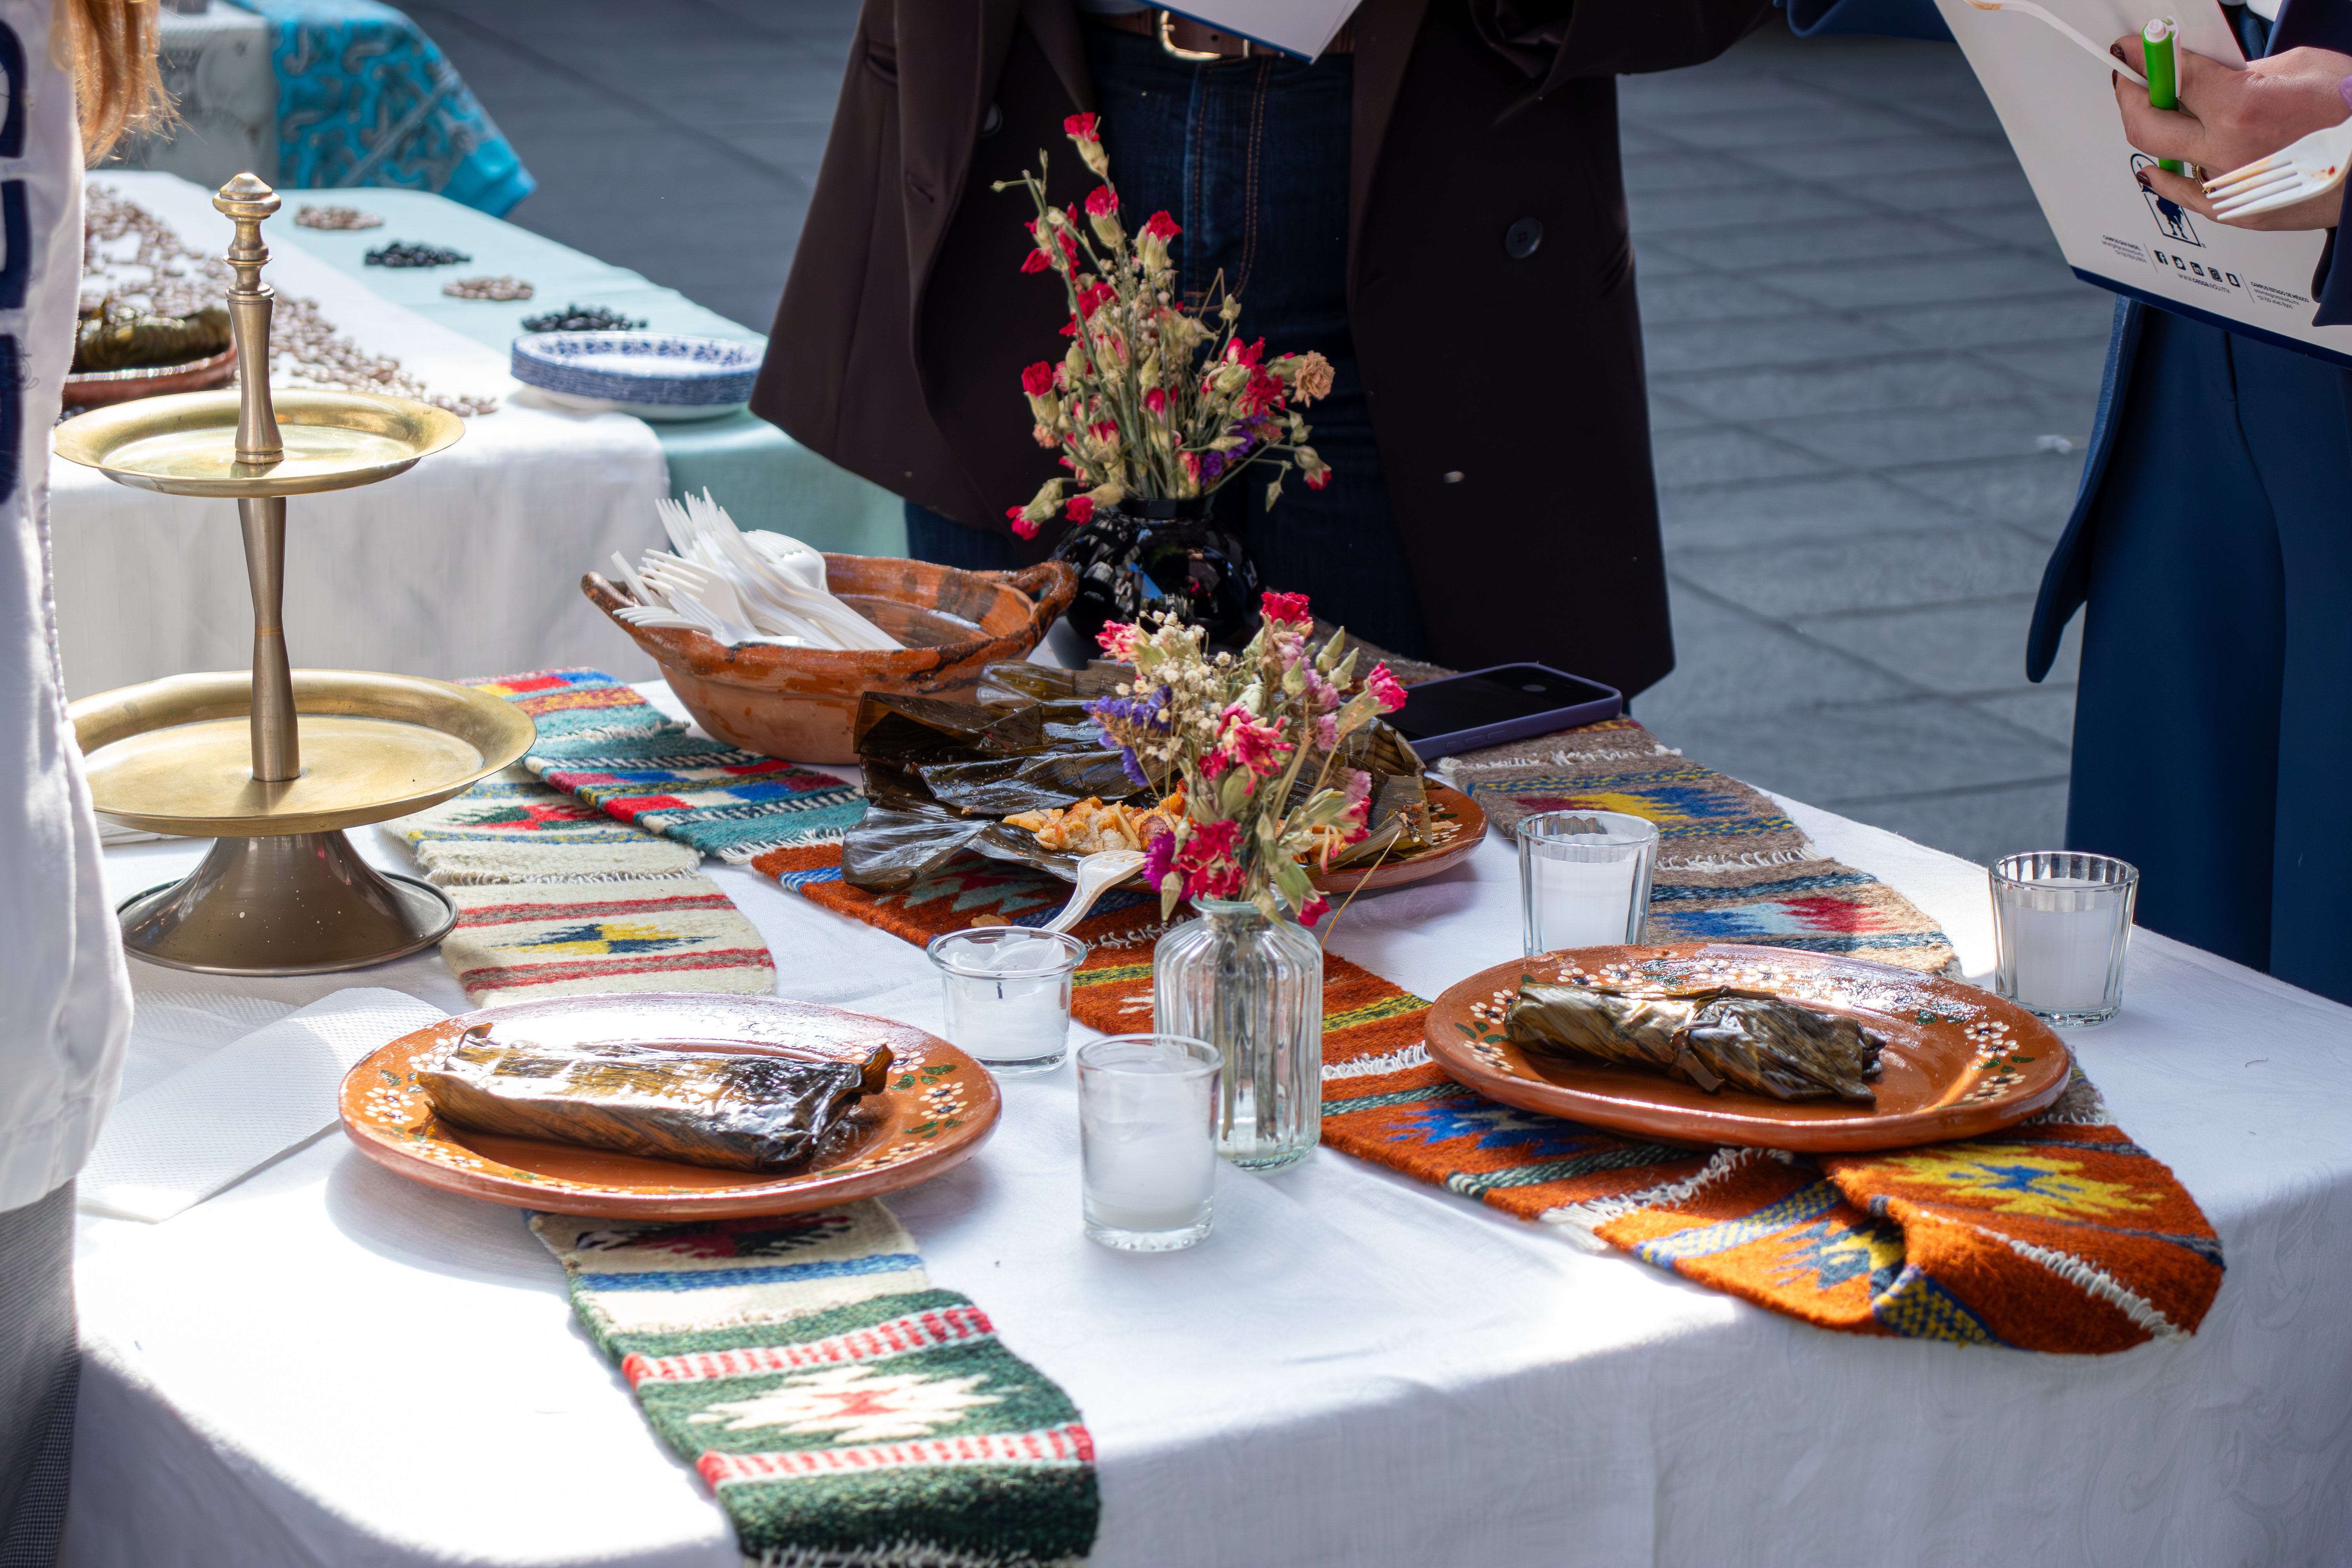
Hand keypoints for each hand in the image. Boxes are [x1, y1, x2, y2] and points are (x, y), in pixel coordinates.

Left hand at [2110, 40, 2351, 229]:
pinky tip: (2153, 168)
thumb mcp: (2302, 67)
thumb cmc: (2351, 113)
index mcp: (2241, 107)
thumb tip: (2214, 73)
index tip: (2131, 49)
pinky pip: (2183, 195)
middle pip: (2147, 124)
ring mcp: (2228, 183)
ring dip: (2153, 131)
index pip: (2172, 77)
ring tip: (2152, 111)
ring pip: (2163, 158)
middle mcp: (2226, 149)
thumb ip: (2246, 72)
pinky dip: (2164, 178)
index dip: (2144, 57)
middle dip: (2131, 96)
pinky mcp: (2235, 210)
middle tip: (2130, 80)